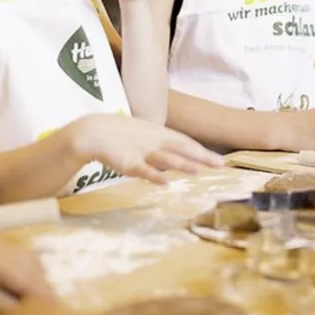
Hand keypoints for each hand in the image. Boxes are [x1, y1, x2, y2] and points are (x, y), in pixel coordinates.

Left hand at [0, 236, 53, 311]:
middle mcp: (8, 249)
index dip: (45, 298)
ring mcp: (1, 243)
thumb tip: (24, 311)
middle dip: (44, 288)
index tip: (54, 313)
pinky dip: (28, 268)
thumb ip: (3, 304)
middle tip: (47, 308)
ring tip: (36, 297)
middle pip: (36, 269)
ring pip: (31, 260)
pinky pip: (21, 255)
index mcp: (4, 263)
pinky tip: (21, 282)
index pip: (34, 283)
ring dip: (37, 277)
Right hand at [72, 114, 223, 183]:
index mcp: (158, 133)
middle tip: (219, 165)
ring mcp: (141, 151)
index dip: (201, 151)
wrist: (94, 131)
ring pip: (165, 159)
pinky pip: (143, 170)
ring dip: (182, 165)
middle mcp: (154, 141)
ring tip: (198, 171)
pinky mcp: (128, 163)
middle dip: (201, 157)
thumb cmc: (120, 133)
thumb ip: (160, 144)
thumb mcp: (144, 134)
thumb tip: (176, 155)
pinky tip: (165, 183)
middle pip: (181, 149)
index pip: (184, 142)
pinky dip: (154, 176)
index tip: (218, 160)